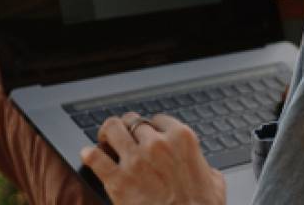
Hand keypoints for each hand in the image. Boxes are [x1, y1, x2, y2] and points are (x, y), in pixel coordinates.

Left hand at [80, 112, 225, 204]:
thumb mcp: (214, 185)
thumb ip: (205, 168)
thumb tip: (204, 169)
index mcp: (182, 139)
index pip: (159, 119)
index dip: (152, 128)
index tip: (148, 135)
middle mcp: (157, 144)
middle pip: (133, 122)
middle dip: (128, 130)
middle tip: (124, 138)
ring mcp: (136, 160)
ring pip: (111, 128)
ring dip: (107, 134)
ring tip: (105, 140)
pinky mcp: (118, 180)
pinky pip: (95, 157)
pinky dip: (89, 155)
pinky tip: (88, 156)